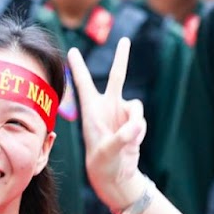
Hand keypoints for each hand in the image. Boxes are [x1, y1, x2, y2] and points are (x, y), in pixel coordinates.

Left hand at [66, 40, 147, 213]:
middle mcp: (107, 107)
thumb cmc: (103, 163)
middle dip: (122, 57)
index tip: (72, 51)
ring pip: (137, 105)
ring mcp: (121, 113)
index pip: (84, 84)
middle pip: (117, 76)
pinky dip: (140, 131)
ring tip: (128, 139)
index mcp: (92, 110)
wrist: (115, 174)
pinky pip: (142, 119)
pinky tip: (132, 143)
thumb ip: (123, 137)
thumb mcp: (109, 151)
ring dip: (136, 120)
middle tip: (125, 39)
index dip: (78, 67)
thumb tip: (137, 123)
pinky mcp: (133, 121)